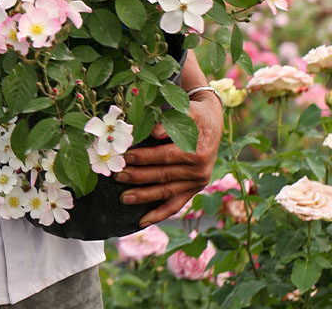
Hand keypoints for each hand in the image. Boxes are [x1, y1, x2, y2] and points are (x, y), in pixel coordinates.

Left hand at [115, 93, 223, 225]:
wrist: (213, 124)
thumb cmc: (195, 115)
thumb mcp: (188, 111)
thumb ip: (171, 123)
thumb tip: (154, 133)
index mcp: (198, 152)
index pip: (165, 157)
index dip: (144, 158)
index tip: (125, 157)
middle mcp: (199, 171)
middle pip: (164, 176)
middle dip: (139, 177)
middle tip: (118, 176)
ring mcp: (197, 183)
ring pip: (167, 192)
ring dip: (145, 196)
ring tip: (124, 198)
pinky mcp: (194, 189)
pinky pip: (176, 204)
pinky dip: (160, 213)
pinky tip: (143, 220)